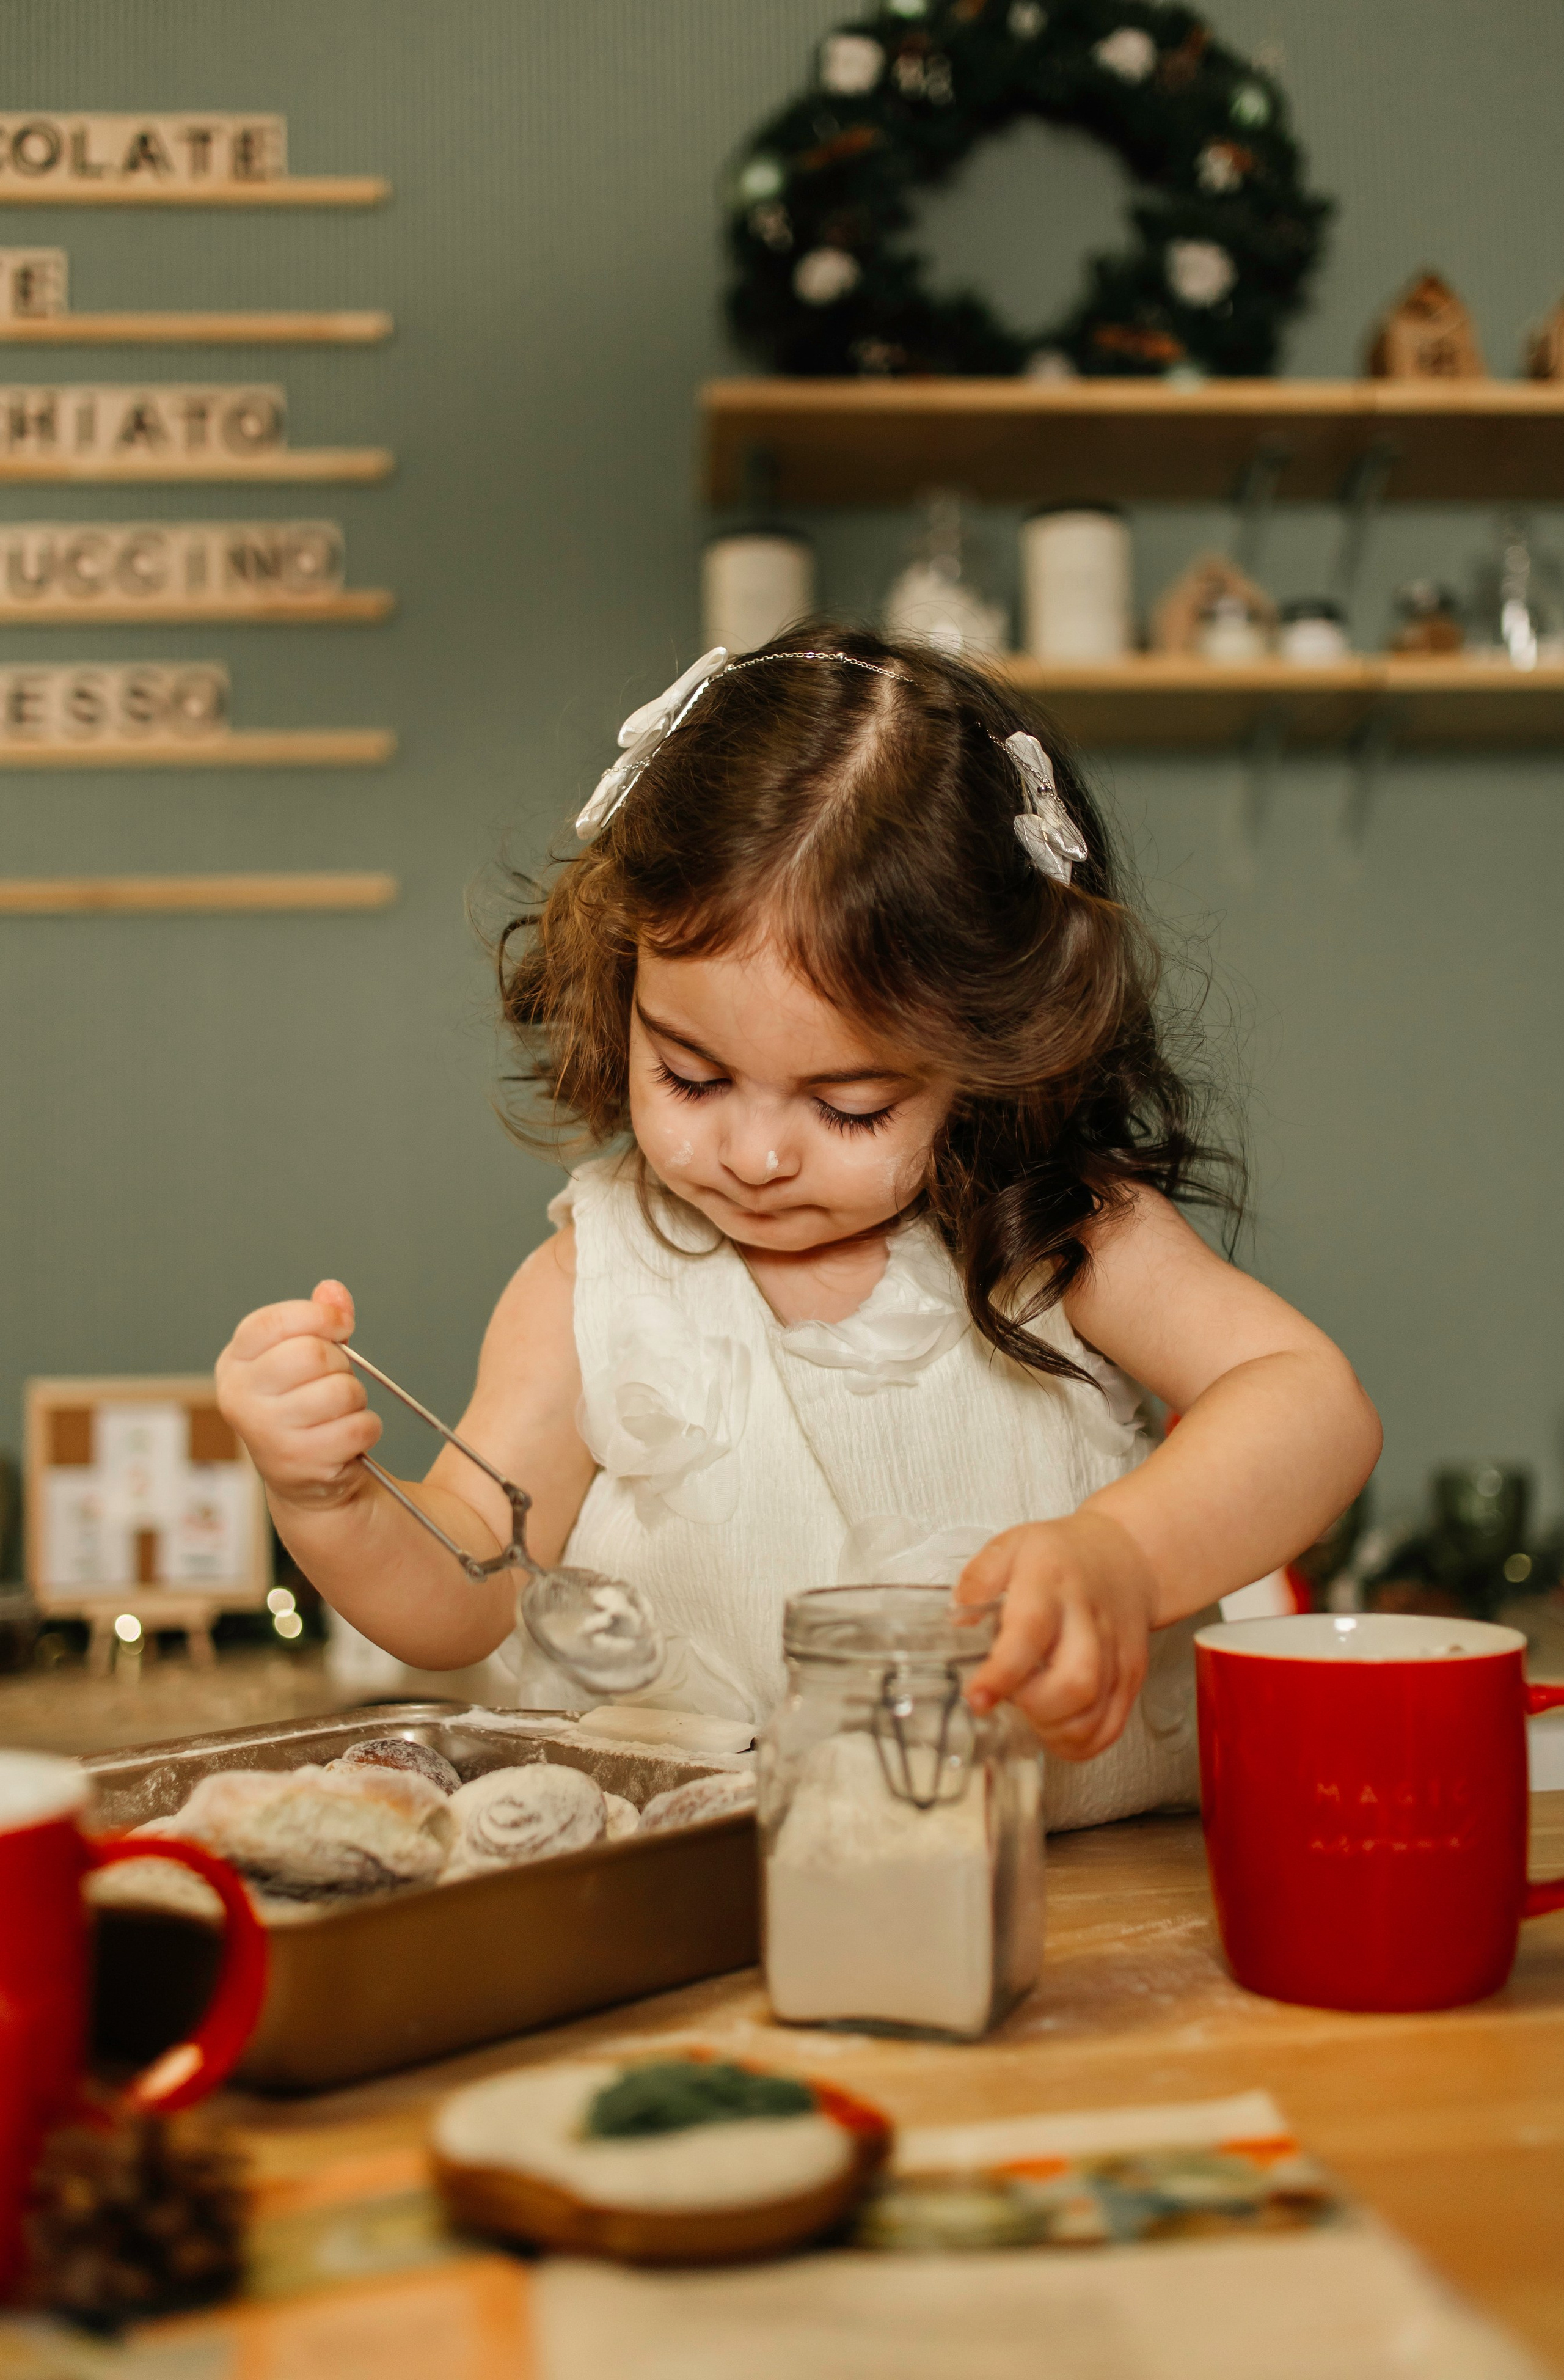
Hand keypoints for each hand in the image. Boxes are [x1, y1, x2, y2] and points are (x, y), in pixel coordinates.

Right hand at [215, 1279, 379, 1512]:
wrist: (299, 1473)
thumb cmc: (301, 1403)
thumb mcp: (300, 1354)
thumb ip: (316, 1319)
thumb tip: (332, 1290)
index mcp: (236, 1361)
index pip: (275, 1322)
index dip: (320, 1316)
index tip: (342, 1325)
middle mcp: (240, 1396)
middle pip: (311, 1354)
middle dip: (339, 1362)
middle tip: (335, 1377)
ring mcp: (266, 1432)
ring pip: (340, 1391)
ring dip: (355, 1398)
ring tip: (338, 1409)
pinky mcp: (299, 1462)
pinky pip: (357, 1427)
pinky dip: (366, 1428)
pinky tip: (346, 1436)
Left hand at [954, 1511, 1158, 1759]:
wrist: (1124, 1557)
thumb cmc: (1059, 1556)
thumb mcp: (1011, 1545)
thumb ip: (979, 1579)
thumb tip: (957, 1620)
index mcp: (1051, 1584)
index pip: (1030, 1632)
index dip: (1003, 1673)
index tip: (977, 1697)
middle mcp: (1090, 1620)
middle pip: (1075, 1683)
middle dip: (1035, 1709)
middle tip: (1010, 1700)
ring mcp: (1117, 1652)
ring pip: (1095, 1714)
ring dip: (1055, 1730)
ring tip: (1031, 1714)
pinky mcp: (1132, 1676)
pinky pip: (1111, 1727)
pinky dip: (1079, 1743)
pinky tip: (1056, 1727)